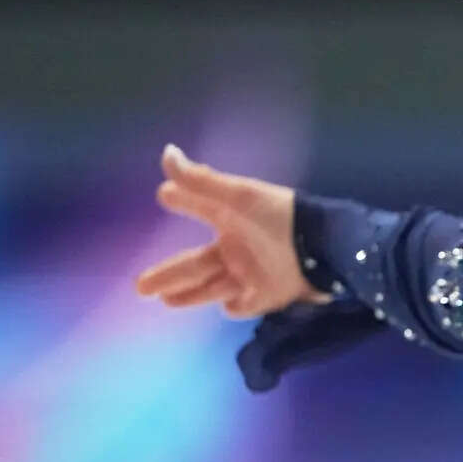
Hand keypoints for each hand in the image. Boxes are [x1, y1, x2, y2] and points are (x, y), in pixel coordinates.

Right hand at [134, 145, 320, 317]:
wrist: (323, 250)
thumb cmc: (280, 219)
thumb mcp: (238, 197)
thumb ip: (201, 182)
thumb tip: (167, 154)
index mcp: (231, 219)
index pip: (200, 208)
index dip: (183, 200)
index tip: (164, 195)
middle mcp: (237, 248)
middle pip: (195, 264)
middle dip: (168, 274)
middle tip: (139, 286)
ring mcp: (252, 274)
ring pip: (212, 287)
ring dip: (188, 293)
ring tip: (162, 299)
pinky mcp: (267, 296)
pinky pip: (246, 304)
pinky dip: (235, 307)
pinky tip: (225, 307)